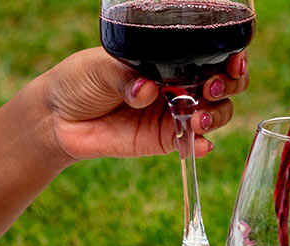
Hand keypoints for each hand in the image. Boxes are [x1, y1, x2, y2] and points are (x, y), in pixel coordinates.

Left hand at [36, 48, 249, 162]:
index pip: (211, 56)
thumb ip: (127, 76)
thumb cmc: (78, 80)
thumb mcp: (101, 66)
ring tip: (198, 118)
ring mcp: (174, 114)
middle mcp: (178, 85)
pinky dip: (201, 145)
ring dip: (216, 115)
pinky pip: (192, 143)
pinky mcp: (164, 141)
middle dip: (229, 85)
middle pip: (224, 85)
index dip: (229, 58)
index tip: (232, 61)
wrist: (56, 117)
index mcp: (169, 60)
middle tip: (211, 88)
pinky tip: (199, 144)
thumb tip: (148, 90)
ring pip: (215, 114)